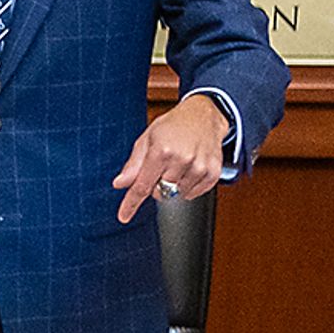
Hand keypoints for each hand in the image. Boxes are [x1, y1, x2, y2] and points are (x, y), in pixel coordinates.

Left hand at [113, 94, 230, 223]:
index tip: (123, 216)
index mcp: (161, 151)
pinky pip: (194, 193)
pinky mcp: (213, 173)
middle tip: (161, 166)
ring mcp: (200, 167)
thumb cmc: (172, 126)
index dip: (131, 203)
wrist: (203, 116)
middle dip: (155, 184)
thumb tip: (120, 184)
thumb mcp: (146, 139)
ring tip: (177, 163)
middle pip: (159, 192)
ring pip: (177, 194)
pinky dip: (188, 186)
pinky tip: (188, 169)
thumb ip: (133, 165)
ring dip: (173, 184)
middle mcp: (182, 160)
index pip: (142, 185)